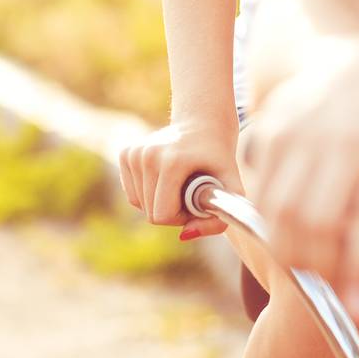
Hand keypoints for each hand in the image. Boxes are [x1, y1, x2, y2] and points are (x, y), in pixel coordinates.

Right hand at [118, 116, 244, 239]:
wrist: (204, 122)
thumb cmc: (220, 158)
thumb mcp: (232, 188)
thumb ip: (217, 220)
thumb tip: (184, 236)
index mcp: (172, 161)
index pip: (162, 215)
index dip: (182, 217)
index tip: (196, 202)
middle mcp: (148, 154)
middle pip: (150, 212)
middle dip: (171, 211)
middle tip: (190, 192)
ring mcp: (135, 152)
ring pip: (138, 204)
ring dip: (159, 202)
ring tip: (179, 183)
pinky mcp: (126, 152)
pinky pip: (132, 193)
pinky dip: (148, 193)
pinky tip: (165, 178)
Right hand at [240, 33, 358, 318]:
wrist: (351, 58)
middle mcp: (347, 137)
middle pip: (319, 223)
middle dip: (324, 271)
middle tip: (338, 291)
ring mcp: (304, 130)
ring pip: (282, 213)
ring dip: (294, 253)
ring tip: (317, 269)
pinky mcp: (271, 129)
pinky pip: (260, 191)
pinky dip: (270, 222)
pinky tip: (292, 232)